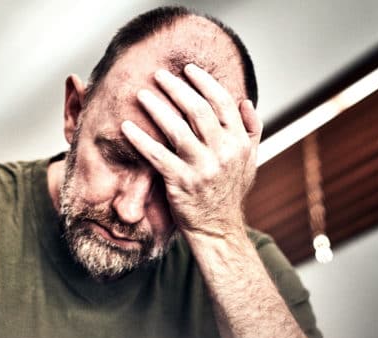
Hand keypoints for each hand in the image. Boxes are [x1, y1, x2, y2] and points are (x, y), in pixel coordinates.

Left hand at [121, 63, 262, 238]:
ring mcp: (202, 168)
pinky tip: (126, 127)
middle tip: (159, 75)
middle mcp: (223, 152)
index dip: (204, 82)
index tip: (188, 69)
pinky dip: (140, 139)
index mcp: (240, 142)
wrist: (218, 229)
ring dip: (156, 108)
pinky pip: (156, 155)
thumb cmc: (229, 192)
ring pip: (176, 129)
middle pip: (198, 110)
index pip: (222, 102)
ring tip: (142, 94)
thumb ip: (251, 130)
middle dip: (176, 88)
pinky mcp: (180, 182)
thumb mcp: (250, 161)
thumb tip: (246, 100)